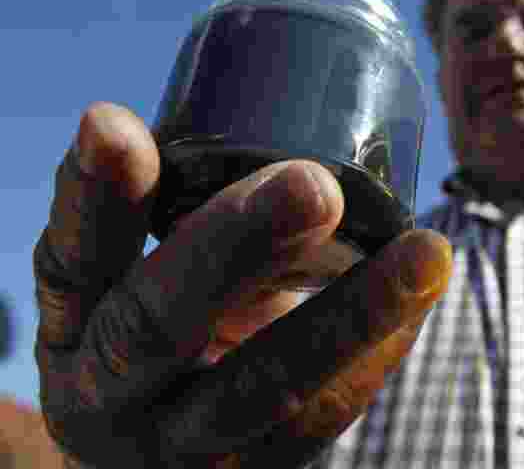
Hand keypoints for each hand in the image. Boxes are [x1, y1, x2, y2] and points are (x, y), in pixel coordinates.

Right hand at [34, 103, 450, 467]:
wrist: (150, 464)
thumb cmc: (148, 346)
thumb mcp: (122, 289)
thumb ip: (153, 218)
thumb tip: (176, 116)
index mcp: (74, 332)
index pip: (73, 261)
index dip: (96, 195)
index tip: (114, 125)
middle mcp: (114, 399)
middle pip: (158, 327)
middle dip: (236, 248)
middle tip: (314, 184)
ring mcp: (187, 448)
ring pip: (264, 387)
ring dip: (351, 315)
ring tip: (425, 253)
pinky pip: (323, 414)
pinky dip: (377, 352)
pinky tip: (420, 296)